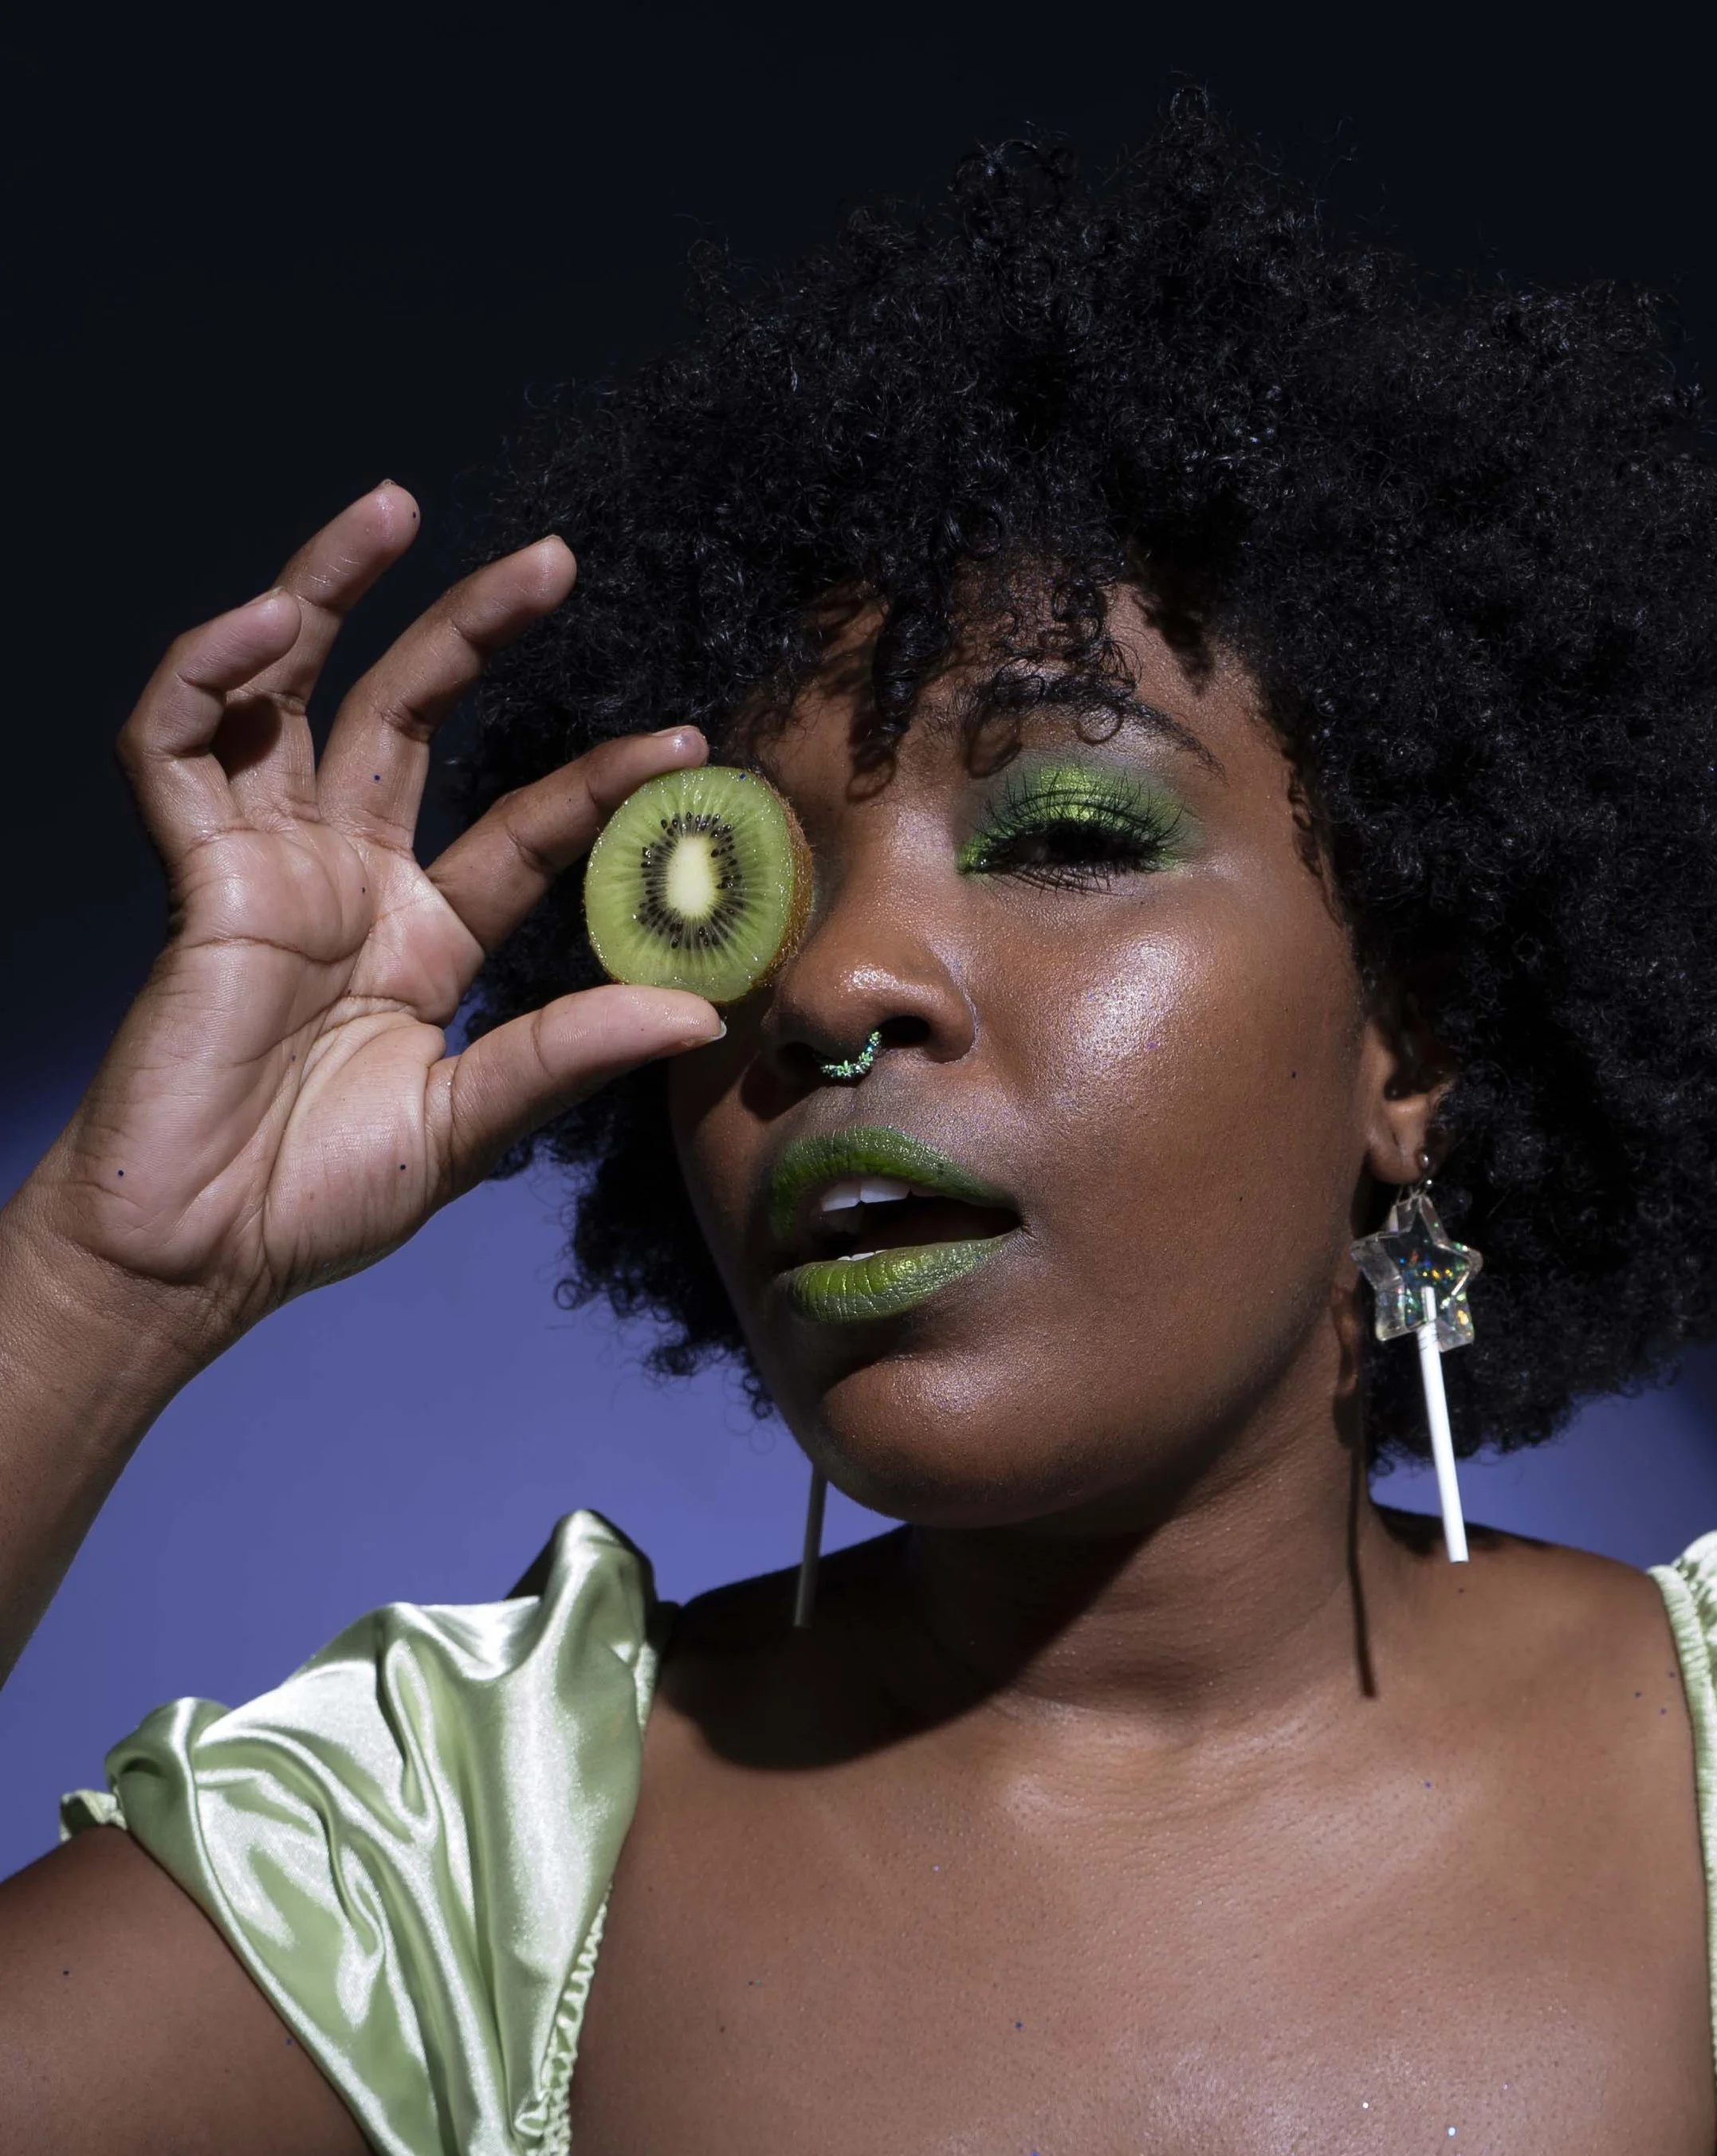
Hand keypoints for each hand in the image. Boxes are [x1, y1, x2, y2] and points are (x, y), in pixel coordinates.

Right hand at [20, 484, 719, 1356]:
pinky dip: (209, 672)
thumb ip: (566, 1056)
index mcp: (423, 936)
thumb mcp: (469, 1127)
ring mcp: (267, 866)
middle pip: (410, 715)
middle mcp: (348, 880)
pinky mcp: (193, 875)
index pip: (524, 826)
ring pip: (293, 690)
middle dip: (472, 628)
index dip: (598, 780)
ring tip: (391, 506)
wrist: (200, 1250)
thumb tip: (699, 1011)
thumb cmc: (319, 1199)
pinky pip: (179, 745)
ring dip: (327, 590)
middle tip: (554, 559)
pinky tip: (265, 621)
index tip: (683, 739)